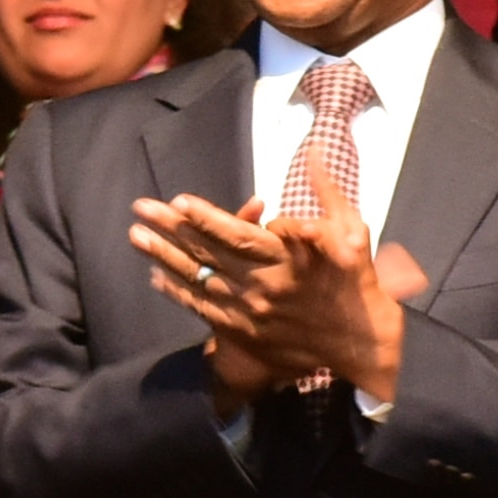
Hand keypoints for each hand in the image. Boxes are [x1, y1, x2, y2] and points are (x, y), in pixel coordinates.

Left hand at [132, 196, 417, 410]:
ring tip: (136, 236)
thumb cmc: (358, 283)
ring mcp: (249, 311)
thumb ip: (328, 192)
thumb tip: (313, 152)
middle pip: (208, 253)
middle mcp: (262, 285)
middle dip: (171, 229)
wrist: (361, 345)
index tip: (179, 201)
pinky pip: (203, 309)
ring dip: (164, 257)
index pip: (238, 234)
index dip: (206, 218)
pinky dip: (178, 293)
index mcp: (287, 259)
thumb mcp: (353, 231)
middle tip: (141, 208)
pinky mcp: (243, 331)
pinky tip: (155, 277)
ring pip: (198, 279)